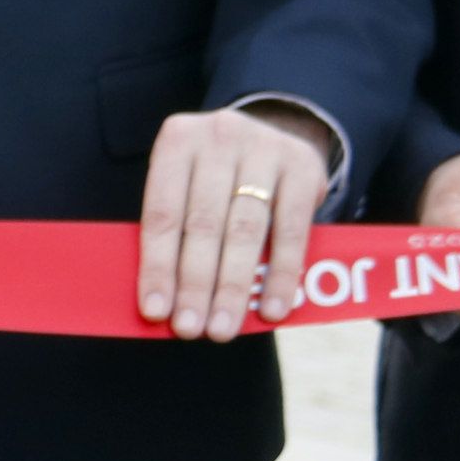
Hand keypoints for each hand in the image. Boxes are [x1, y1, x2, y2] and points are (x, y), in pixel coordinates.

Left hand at [138, 104, 334, 341]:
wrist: (278, 131)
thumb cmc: (217, 174)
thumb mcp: (188, 180)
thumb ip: (176, 227)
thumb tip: (162, 300)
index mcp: (178, 140)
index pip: (163, 213)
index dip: (158, 266)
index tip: (155, 311)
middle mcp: (220, 137)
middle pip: (204, 224)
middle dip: (195, 284)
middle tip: (189, 329)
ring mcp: (265, 148)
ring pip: (245, 230)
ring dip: (234, 287)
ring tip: (222, 328)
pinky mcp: (304, 167)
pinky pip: (292, 231)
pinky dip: (282, 275)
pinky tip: (272, 309)